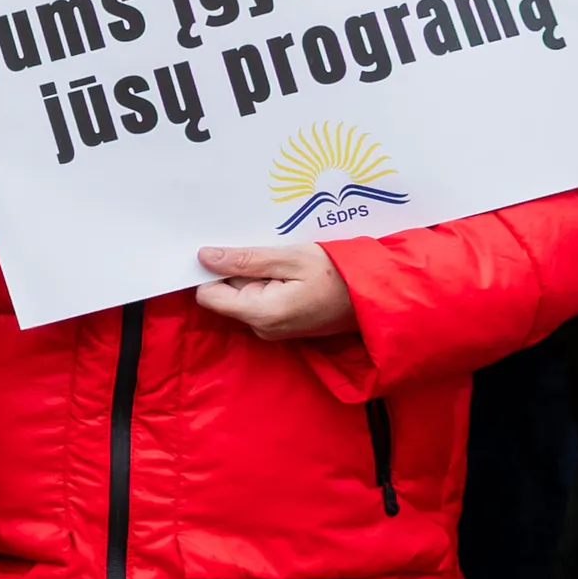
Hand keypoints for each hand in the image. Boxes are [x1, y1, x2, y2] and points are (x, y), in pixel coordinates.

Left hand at [191, 243, 355, 340]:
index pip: (208, 294)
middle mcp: (261, 328)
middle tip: (266, 251)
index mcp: (259, 313)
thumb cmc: (338, 275)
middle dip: (238, 270)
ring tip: (281, 260)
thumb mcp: (291, 258)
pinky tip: (287, 272)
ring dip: (255, 275)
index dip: (212, 270)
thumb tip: (204, 257)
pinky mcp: (281, 325)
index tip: (228, 249)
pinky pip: (260, 300)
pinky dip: (267, 283)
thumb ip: (246, 260)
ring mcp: (272, 329)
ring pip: (243, 295)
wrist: (373, 299)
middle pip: (226, 294)